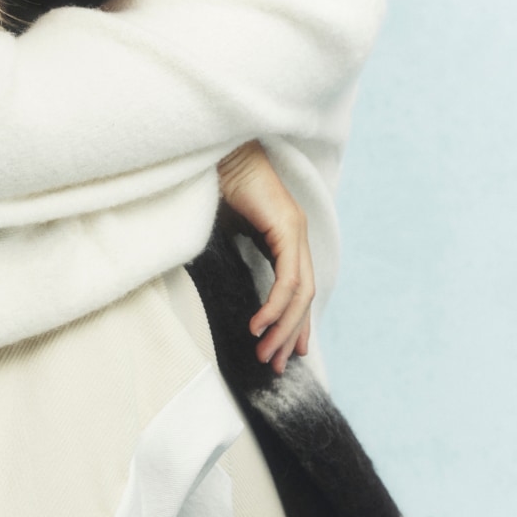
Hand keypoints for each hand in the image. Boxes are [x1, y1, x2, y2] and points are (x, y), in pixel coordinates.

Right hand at [215, 141, 313, 374]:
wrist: (216, 152)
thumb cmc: (214, 186)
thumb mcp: (225, 232)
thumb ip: (233, 254)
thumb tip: (222, 282)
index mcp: (284, 237)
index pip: (297, 290)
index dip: (294, 323)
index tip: (287, 351)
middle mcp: (295, 236)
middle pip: (303, 298)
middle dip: (290, 335)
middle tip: (277, 364)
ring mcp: (295, 231)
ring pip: (299, 293)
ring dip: (283, 327)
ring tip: (266, 353)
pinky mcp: (287, 228)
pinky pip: (287, 279)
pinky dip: (274, 306)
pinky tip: (260, 325)